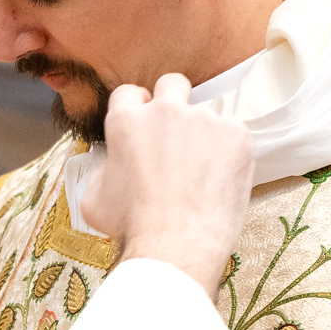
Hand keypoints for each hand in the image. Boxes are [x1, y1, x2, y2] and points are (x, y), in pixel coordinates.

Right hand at [78, 76, 254, 294]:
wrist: (176, 246)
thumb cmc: (133, 227)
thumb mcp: (94, 200)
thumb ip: (101, 170)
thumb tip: (111, 163)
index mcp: (127, 121)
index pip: (130, 93)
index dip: (138, 109)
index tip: (145, 126)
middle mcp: (166, 111)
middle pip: (173, 83)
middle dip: (174, 100)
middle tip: (178, 134)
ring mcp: (205, 120)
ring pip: (206, 119)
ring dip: (204, 139)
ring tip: (202, 178)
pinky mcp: (237, 136)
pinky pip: (234, 139)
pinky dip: (230, 157)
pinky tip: (220, 184)